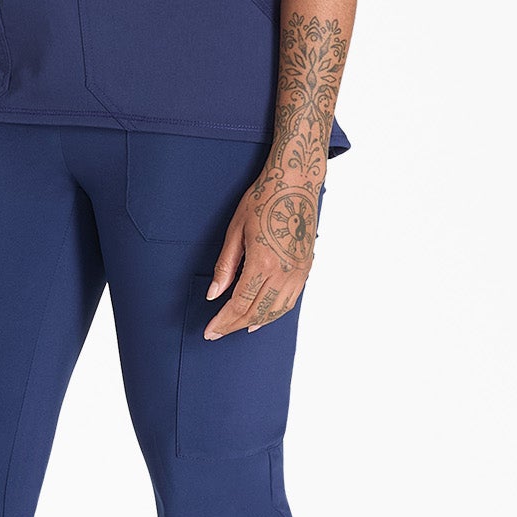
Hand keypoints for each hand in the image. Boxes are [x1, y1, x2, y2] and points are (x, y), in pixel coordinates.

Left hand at [200, 164, 319, 339]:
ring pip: (276, 310)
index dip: (223, 321)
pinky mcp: (306, 268)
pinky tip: (263, 316)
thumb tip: (213, 294)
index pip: (239, 303)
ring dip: (255, 322)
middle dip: (234, 325)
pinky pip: (290, 300)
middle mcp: (284, 271)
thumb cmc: (262, 200)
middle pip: (257, 312)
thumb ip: (225, 266)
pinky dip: (275, 313)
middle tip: (218, 332)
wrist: (295, 183)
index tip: (210, 331)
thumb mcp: (236, 230)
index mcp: (263, 262)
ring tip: (237, 327)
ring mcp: (298, 271)